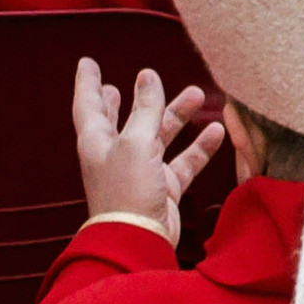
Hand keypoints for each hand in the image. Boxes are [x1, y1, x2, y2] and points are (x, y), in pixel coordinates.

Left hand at [72, 60, 221, 233]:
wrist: (138, 240)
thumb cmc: (126, 191)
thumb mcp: (135, 142)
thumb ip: (145, 109)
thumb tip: (148, 77)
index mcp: (97, 140)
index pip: (88, 103)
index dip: (87, 82)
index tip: (87, 63)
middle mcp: (116, 154)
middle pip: (128, 118)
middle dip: (138, 98)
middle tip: (144, 78)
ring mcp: (140, 172)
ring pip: (160, 136)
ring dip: (177, 116)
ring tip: (196, 94)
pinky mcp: (162, 189)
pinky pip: (182, 161)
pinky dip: (198, 147)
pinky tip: (216, 131)